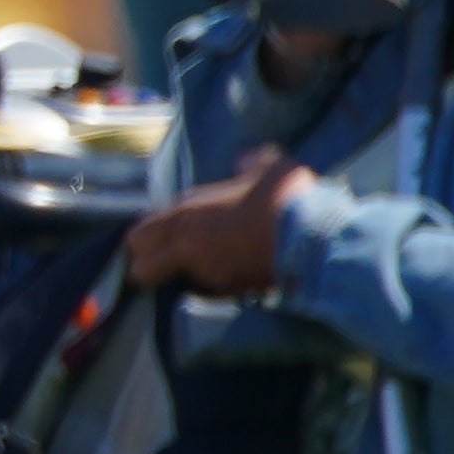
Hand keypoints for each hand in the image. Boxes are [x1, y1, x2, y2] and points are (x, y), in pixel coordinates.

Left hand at [126, 150, 301, 299]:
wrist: (316, 237)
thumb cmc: (286, 195)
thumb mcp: (268, 166)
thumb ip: (250, 163)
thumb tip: (246, 159)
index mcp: (185, 213)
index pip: (137, 238)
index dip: (144, 242)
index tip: (156, 241)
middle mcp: (187, 247)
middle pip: (141, 270)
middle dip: (150, 268)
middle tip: (169, 260)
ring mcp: (208, 274)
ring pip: (182, 282)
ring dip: (191, 274)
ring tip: (218, 259)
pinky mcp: (233, 294)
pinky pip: (214, 291)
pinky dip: (221, 283)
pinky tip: (241, 269)